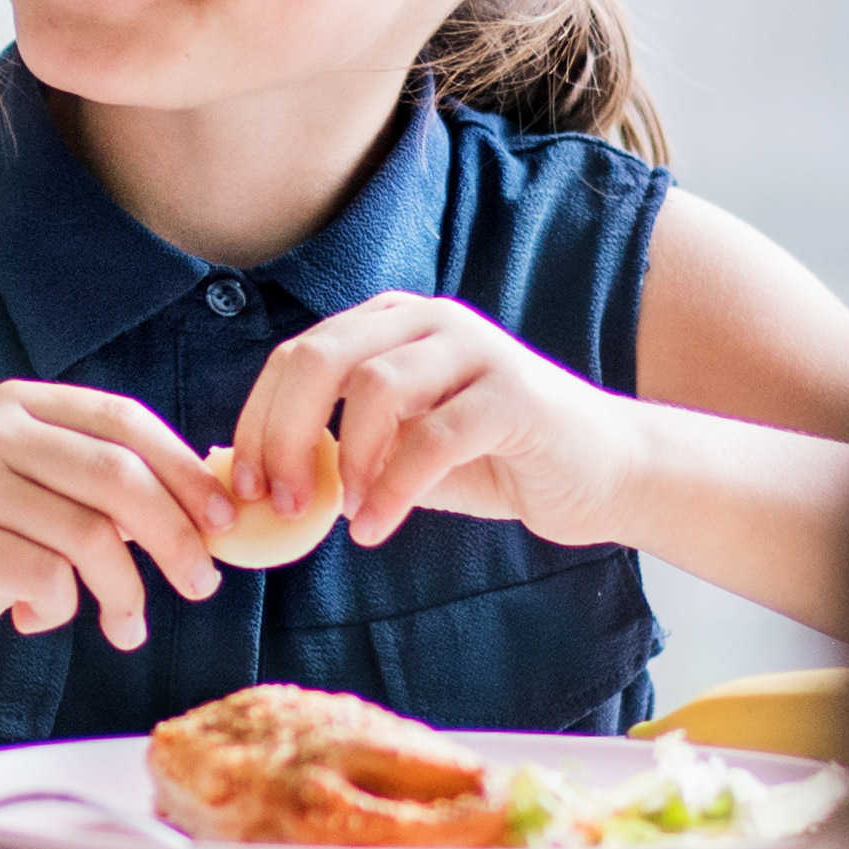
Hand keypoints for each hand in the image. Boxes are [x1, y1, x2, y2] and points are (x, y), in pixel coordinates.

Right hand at [0, 381, 235, 681]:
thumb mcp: (40, 505)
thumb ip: (105, 491)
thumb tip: (214, 501)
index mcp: (20, 406)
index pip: (125, 421)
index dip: (185, 471)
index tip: (225, 522)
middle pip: (118, 475)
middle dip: (176, 536)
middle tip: (202, 585)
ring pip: (89, 535)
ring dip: (125, 592)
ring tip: (123, 627)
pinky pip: (46, 578)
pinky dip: (60, 611)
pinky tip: (34, 620)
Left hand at [232, 293, 638, 548]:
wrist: (604, 472)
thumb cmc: (496, 462)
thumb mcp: (403, 452)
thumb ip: (343, 452)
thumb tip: (260, 479)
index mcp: (391, 326)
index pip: (297, 357)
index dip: (258, 420)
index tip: (244, 485)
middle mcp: (428, 321)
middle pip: (321, 359)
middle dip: (284, 434)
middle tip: (278, 500)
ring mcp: (474, 349)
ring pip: (373, 387)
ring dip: (344, 462)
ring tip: (340, 516)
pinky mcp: (514, 394)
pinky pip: (433, 437)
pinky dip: (393, 488)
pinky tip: (376, 528)